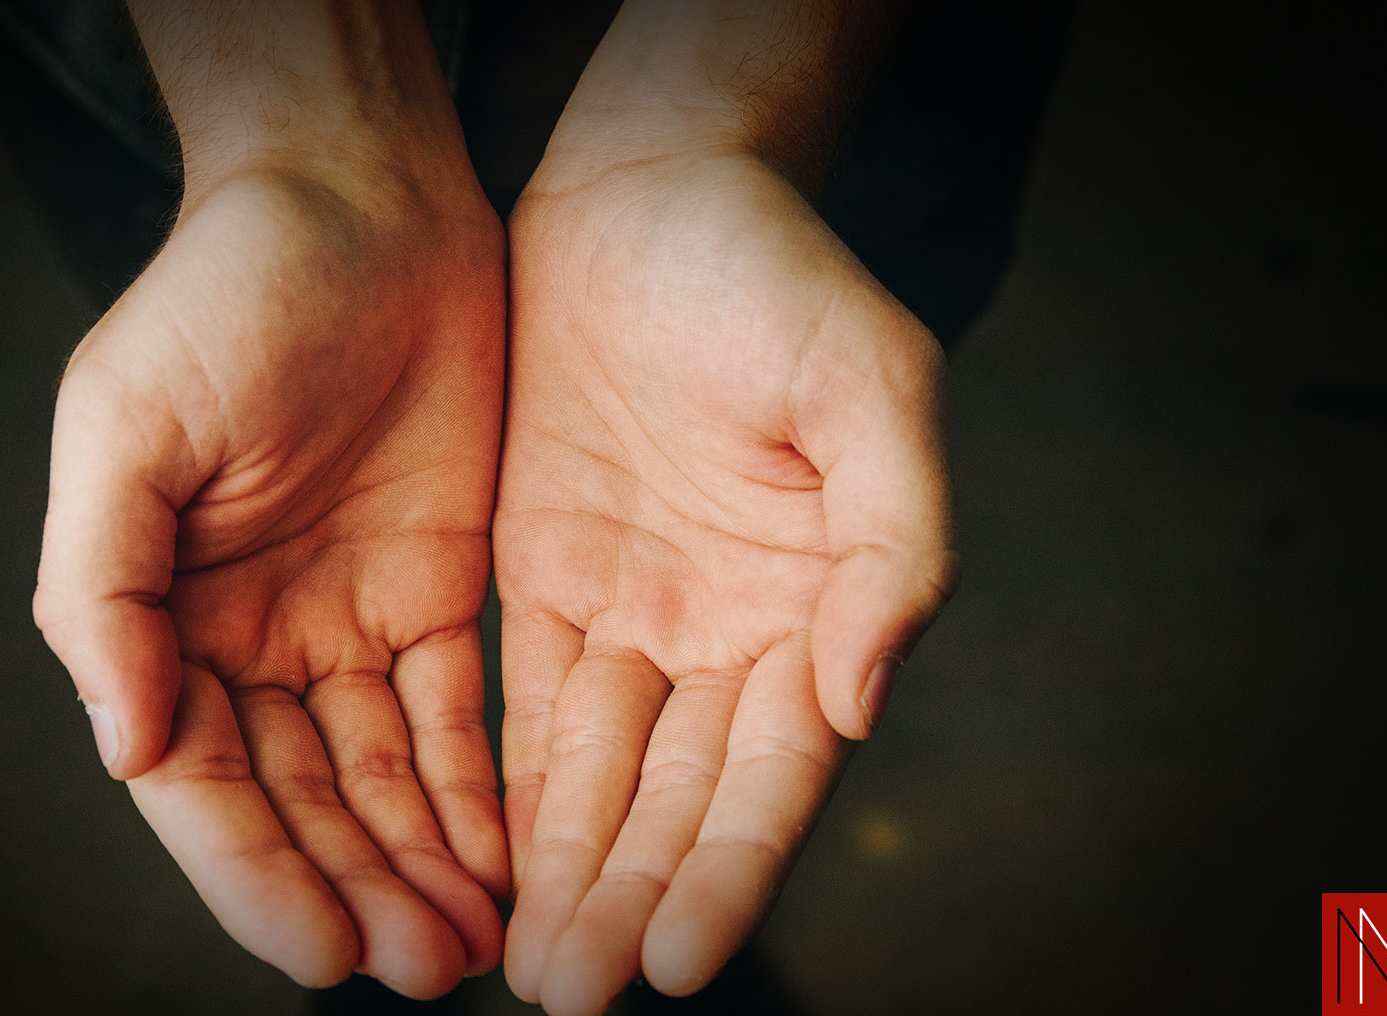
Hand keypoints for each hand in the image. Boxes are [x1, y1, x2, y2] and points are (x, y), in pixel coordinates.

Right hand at [33, 3, 508, 994]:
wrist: (362, 201)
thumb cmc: (225, 293)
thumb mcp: (125, 424)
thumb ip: (103, 591)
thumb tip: (122, 746)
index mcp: (161, 614)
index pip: (203, 781)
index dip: (257, 873)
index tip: (325, 952)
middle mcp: (251, 636)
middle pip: (302, 801)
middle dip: (360, 889)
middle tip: (428, 970)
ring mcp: (348, 620)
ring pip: (383, 777)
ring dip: (424, 863)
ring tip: (477, 944)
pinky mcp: (439, 593)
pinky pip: (459, 715)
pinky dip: (478, 789)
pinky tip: (509, 855)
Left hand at [494, 146, 955, 1011]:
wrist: (649, 190)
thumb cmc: (776, 274)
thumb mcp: (873, 384)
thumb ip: (898, 541)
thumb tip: (863, 694)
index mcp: (823, 602)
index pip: (778, 770)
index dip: (734, 868)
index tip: (680, 963)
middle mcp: (733, 631)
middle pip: (683, 797)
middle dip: (634, 900)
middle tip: (577, 998)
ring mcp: (638, 611)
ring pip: (604, 775)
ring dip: (571, 875)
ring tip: (536, 973)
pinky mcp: (548, 580)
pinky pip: (529, 709)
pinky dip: (513, 794)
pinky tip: (488, 870)